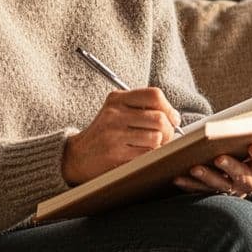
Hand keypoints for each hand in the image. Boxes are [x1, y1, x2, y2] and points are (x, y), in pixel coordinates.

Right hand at [62, 87, 181, 184]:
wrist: (78, 156)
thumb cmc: (104, 134)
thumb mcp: (116, 112)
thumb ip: (142, 108)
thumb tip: (174, 116)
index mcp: (117, 99)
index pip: (154, 95)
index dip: (169, 108)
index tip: (172, 118)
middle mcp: (115, 114)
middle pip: (159, 118)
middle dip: (169, 130)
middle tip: (166, 136)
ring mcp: (114, 135)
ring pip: (156, 138)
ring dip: (160, 146)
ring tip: (152, 147)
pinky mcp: (116, 155)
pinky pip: (147, 154)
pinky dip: (151, 156)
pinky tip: (143, 155)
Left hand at [172, 117, 251, 196]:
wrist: (241, 176)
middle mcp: (249, 183)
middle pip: (241, 178)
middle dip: (231, 167)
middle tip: (219, 157)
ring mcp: (229, 190)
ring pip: (218, 186)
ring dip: (207, 177)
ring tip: (193, 167)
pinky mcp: (211, 194)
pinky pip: (199, 191)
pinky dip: (188, 185)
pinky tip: (177, 177)